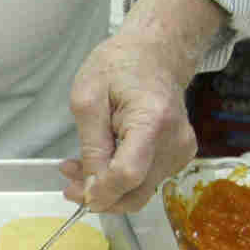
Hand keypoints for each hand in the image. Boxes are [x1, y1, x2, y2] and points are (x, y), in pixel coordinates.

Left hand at [61, 32, 200, 213]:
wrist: (155, 54)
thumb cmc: (119, 66)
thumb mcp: (87, 99)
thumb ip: (91, 146)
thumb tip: (91, 188)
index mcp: (152, 120)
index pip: (128, 174)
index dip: (101, 192)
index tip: (75, 193)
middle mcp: (174, 141)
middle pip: (137, 191)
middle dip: (100, 195)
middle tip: (68, 184)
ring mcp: (181, 151)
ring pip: (141, 190)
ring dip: (108, 187)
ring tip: (79, 165)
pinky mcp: (180, 156)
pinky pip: (147, 180)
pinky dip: (122, 179)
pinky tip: (103, 160)